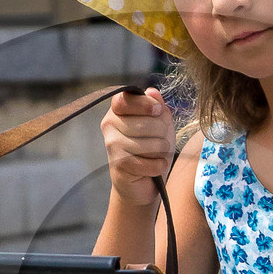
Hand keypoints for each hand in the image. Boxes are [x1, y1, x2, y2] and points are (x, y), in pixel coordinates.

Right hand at [101, 87, 174, 210]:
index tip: (158, 111)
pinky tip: (156, 167)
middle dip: (162, 134)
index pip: (126, 100)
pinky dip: (159, 166)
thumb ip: (158, 107)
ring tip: (157, 154)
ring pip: (150, 144)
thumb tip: (152, 92)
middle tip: (161, 141)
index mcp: (117, 110)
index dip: (145, 104)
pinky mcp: (118, 165)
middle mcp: (109, 125)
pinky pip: (149, 163)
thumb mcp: (161, 124)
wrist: (143, 181)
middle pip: (145, 124)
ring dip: (162, 151)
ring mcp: (112, 145)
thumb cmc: (152, 148)